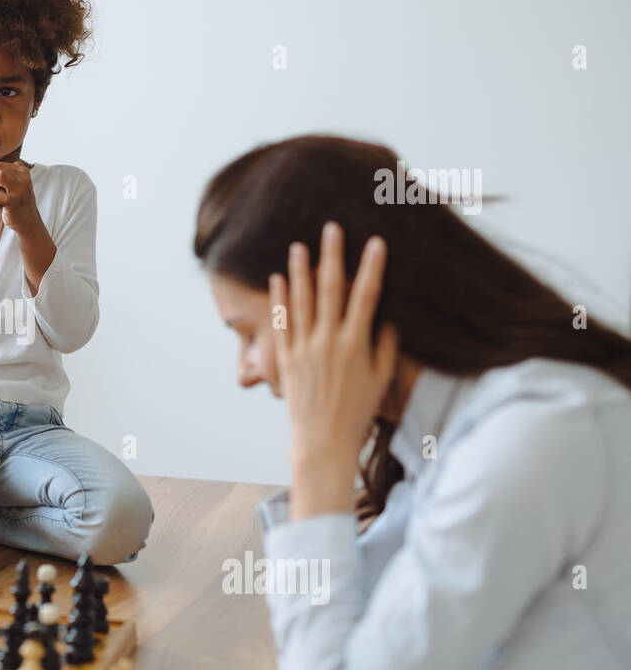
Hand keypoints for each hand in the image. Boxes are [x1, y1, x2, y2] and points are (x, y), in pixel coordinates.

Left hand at [0, 161, 42, 236]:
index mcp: (24, 173)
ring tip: (2, 197)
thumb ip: (10, 175)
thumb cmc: (21, 206)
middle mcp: (24, 178)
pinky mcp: (13, 201)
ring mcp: (20, 189)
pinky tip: (0, 204)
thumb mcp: (19, 185)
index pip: (2, 164)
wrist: (29, 223)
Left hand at [269, 222, 398, 519]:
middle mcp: (327, 342)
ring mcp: (303, 349)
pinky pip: (281, 323)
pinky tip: (278, 278)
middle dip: (332, 256)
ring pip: (300, 301)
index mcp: (355, 345)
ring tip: (299, 244)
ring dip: (300, 270)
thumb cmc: (358, 411)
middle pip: (330, 290)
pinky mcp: (285, 359)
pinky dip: (280, 300)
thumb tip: (391, 314)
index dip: (372, 268)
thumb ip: (386, 344)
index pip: (366, 297)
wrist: (323, 441)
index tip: (376, 242)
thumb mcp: (380, 378)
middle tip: (331, 227)